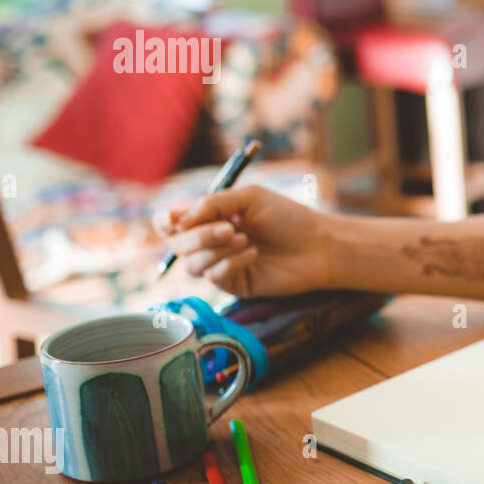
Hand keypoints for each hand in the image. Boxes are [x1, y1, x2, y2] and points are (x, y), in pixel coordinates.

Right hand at [152, 185, 331, 297]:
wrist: (318, 245)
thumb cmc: (288, 217)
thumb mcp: (249, 198)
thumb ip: (212, 204)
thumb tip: (177, 221)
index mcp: (211, 218)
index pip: (172, 224)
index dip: (165, 223)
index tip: (172, 221)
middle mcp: (212, 243)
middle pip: (178, 245)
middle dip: (199, 236)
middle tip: (229, 229)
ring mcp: (222, 265)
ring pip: (193, 264)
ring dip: (215, 251)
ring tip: (245, 240)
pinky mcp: (235, 285)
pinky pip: (215, 277)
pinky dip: (230, 263)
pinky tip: (253, 254)